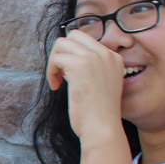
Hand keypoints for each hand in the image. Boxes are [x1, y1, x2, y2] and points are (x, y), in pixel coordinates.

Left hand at [45, 30, 126, 144]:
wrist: (102, 128)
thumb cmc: (97, 114)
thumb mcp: (99, 85)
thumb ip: (90, 69)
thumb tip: (67, 59)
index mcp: (114, 58)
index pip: (86, 41)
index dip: (72, 55)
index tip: (69, 76)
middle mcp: (106, 54)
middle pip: (74, 35)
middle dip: (61, 53)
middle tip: (61, 74)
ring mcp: (94, 57)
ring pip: (62, 43)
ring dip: (54, 62)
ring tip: (57, 80)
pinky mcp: (80, 65)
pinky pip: (56, 58)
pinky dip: (51, 72)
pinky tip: (56, 87)